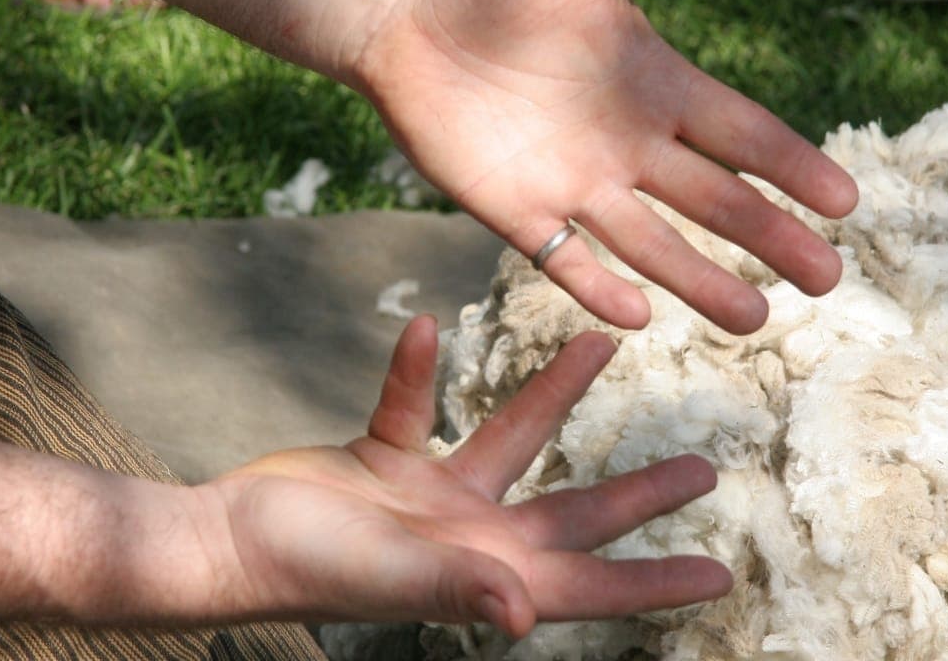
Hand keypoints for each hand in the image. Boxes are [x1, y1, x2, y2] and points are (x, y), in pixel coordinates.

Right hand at [208, 316, 729, 636]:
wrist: (226, 537)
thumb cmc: (303, 566)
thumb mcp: (388, 572)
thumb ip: (458, 585)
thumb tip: (521, 616)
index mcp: (487, 571)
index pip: (591, 584)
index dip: (655, 582)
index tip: (720, 574)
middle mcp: (472, 536)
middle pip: (574, 511)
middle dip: (636, 492)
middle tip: (700, 467)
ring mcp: (432, 498)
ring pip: (512, 437)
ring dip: (554, 394)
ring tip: (600, 344)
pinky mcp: (386, 458)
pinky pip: (415, 405)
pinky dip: (417, 371)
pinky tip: (419, 329)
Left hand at [352, 0, 857, 333]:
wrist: (407, 17)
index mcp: (657, 86)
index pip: (743, 134)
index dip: (795, 166)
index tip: (846, 202)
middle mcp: (628, 146)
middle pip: (716, 201)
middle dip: (771, 238)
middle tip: (827, 278)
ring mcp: (576, 184)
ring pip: (651, 242)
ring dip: (701, 280)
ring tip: (753, 319)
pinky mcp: (517, 211)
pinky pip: (565, 258)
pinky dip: (597, 285)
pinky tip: (636, 316)